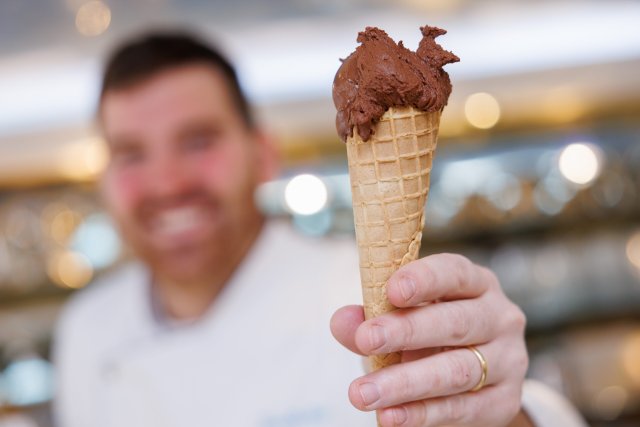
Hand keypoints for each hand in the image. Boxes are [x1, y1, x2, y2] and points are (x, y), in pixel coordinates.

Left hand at [330, 253, 528, 426]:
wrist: (469, 380)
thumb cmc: (429, 335)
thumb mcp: (402, 319)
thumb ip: (372, 317)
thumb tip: (341, 321)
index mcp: (474, 283)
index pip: (454, 273)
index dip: (424, 279)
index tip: (391, 290)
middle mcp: (499, 316)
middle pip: (455, 322)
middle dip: (407, 331)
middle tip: (365, 340)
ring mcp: (508, 360)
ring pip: (457, 371)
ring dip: (405, 383)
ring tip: (363, 394)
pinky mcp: (505, 400)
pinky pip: (462, 409)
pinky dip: (422, 414)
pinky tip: (389, 416)